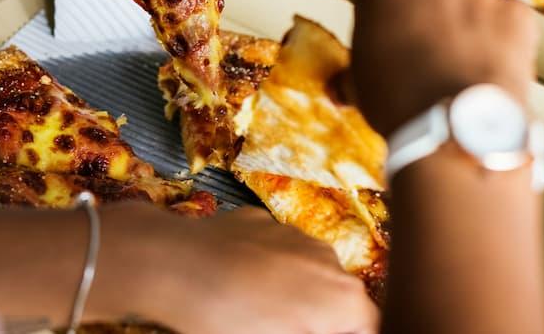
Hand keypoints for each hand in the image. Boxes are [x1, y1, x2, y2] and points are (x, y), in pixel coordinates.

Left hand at [93, 205, 378, 332]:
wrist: (172, 265)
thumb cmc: (226, 320)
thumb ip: (312, 333)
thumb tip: (307, 325)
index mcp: (343, 300)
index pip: (370, 327)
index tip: (315, 333)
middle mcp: (327, 260)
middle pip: (339, 301)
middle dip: (320, 320)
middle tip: (285, 328)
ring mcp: (293, 235)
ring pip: (306, 272)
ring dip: (293, 294)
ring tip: (254, 312)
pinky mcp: (260, 220)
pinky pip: (275, 251)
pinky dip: (265, 268)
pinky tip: (235, 285)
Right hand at [350, 0, 538, 137]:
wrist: (452, 126)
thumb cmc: (398, 100)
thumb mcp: (358, 81)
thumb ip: (353, 70)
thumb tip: (342, 87)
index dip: (387, 12)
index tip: (391, 32)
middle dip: (430, 11)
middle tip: (425, 51)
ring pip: (471, 3)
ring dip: (467, 26)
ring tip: (459, 68)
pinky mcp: (516, 11)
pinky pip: (507, 22)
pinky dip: (501, 42)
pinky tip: (486, 70)